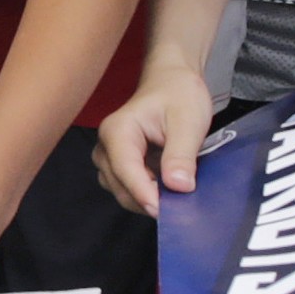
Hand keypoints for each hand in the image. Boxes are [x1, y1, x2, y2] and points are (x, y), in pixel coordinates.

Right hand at [93, 66, 215, 217]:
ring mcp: (110, 158)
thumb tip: (178, 186)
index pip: (125, 169)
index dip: (144, 193)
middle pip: (121, 186)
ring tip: (176, 194)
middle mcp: (106, 147)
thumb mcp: (188, 121)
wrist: (172, 82)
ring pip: (123, 192)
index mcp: (118, 131)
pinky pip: (129, 190)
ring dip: (148, 199)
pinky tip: (167, 189)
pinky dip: (148, 195)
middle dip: (148, 199)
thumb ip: (181, 154)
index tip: (165, 211)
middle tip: (181, 204)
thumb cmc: (178, 94)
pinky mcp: (119, 167)